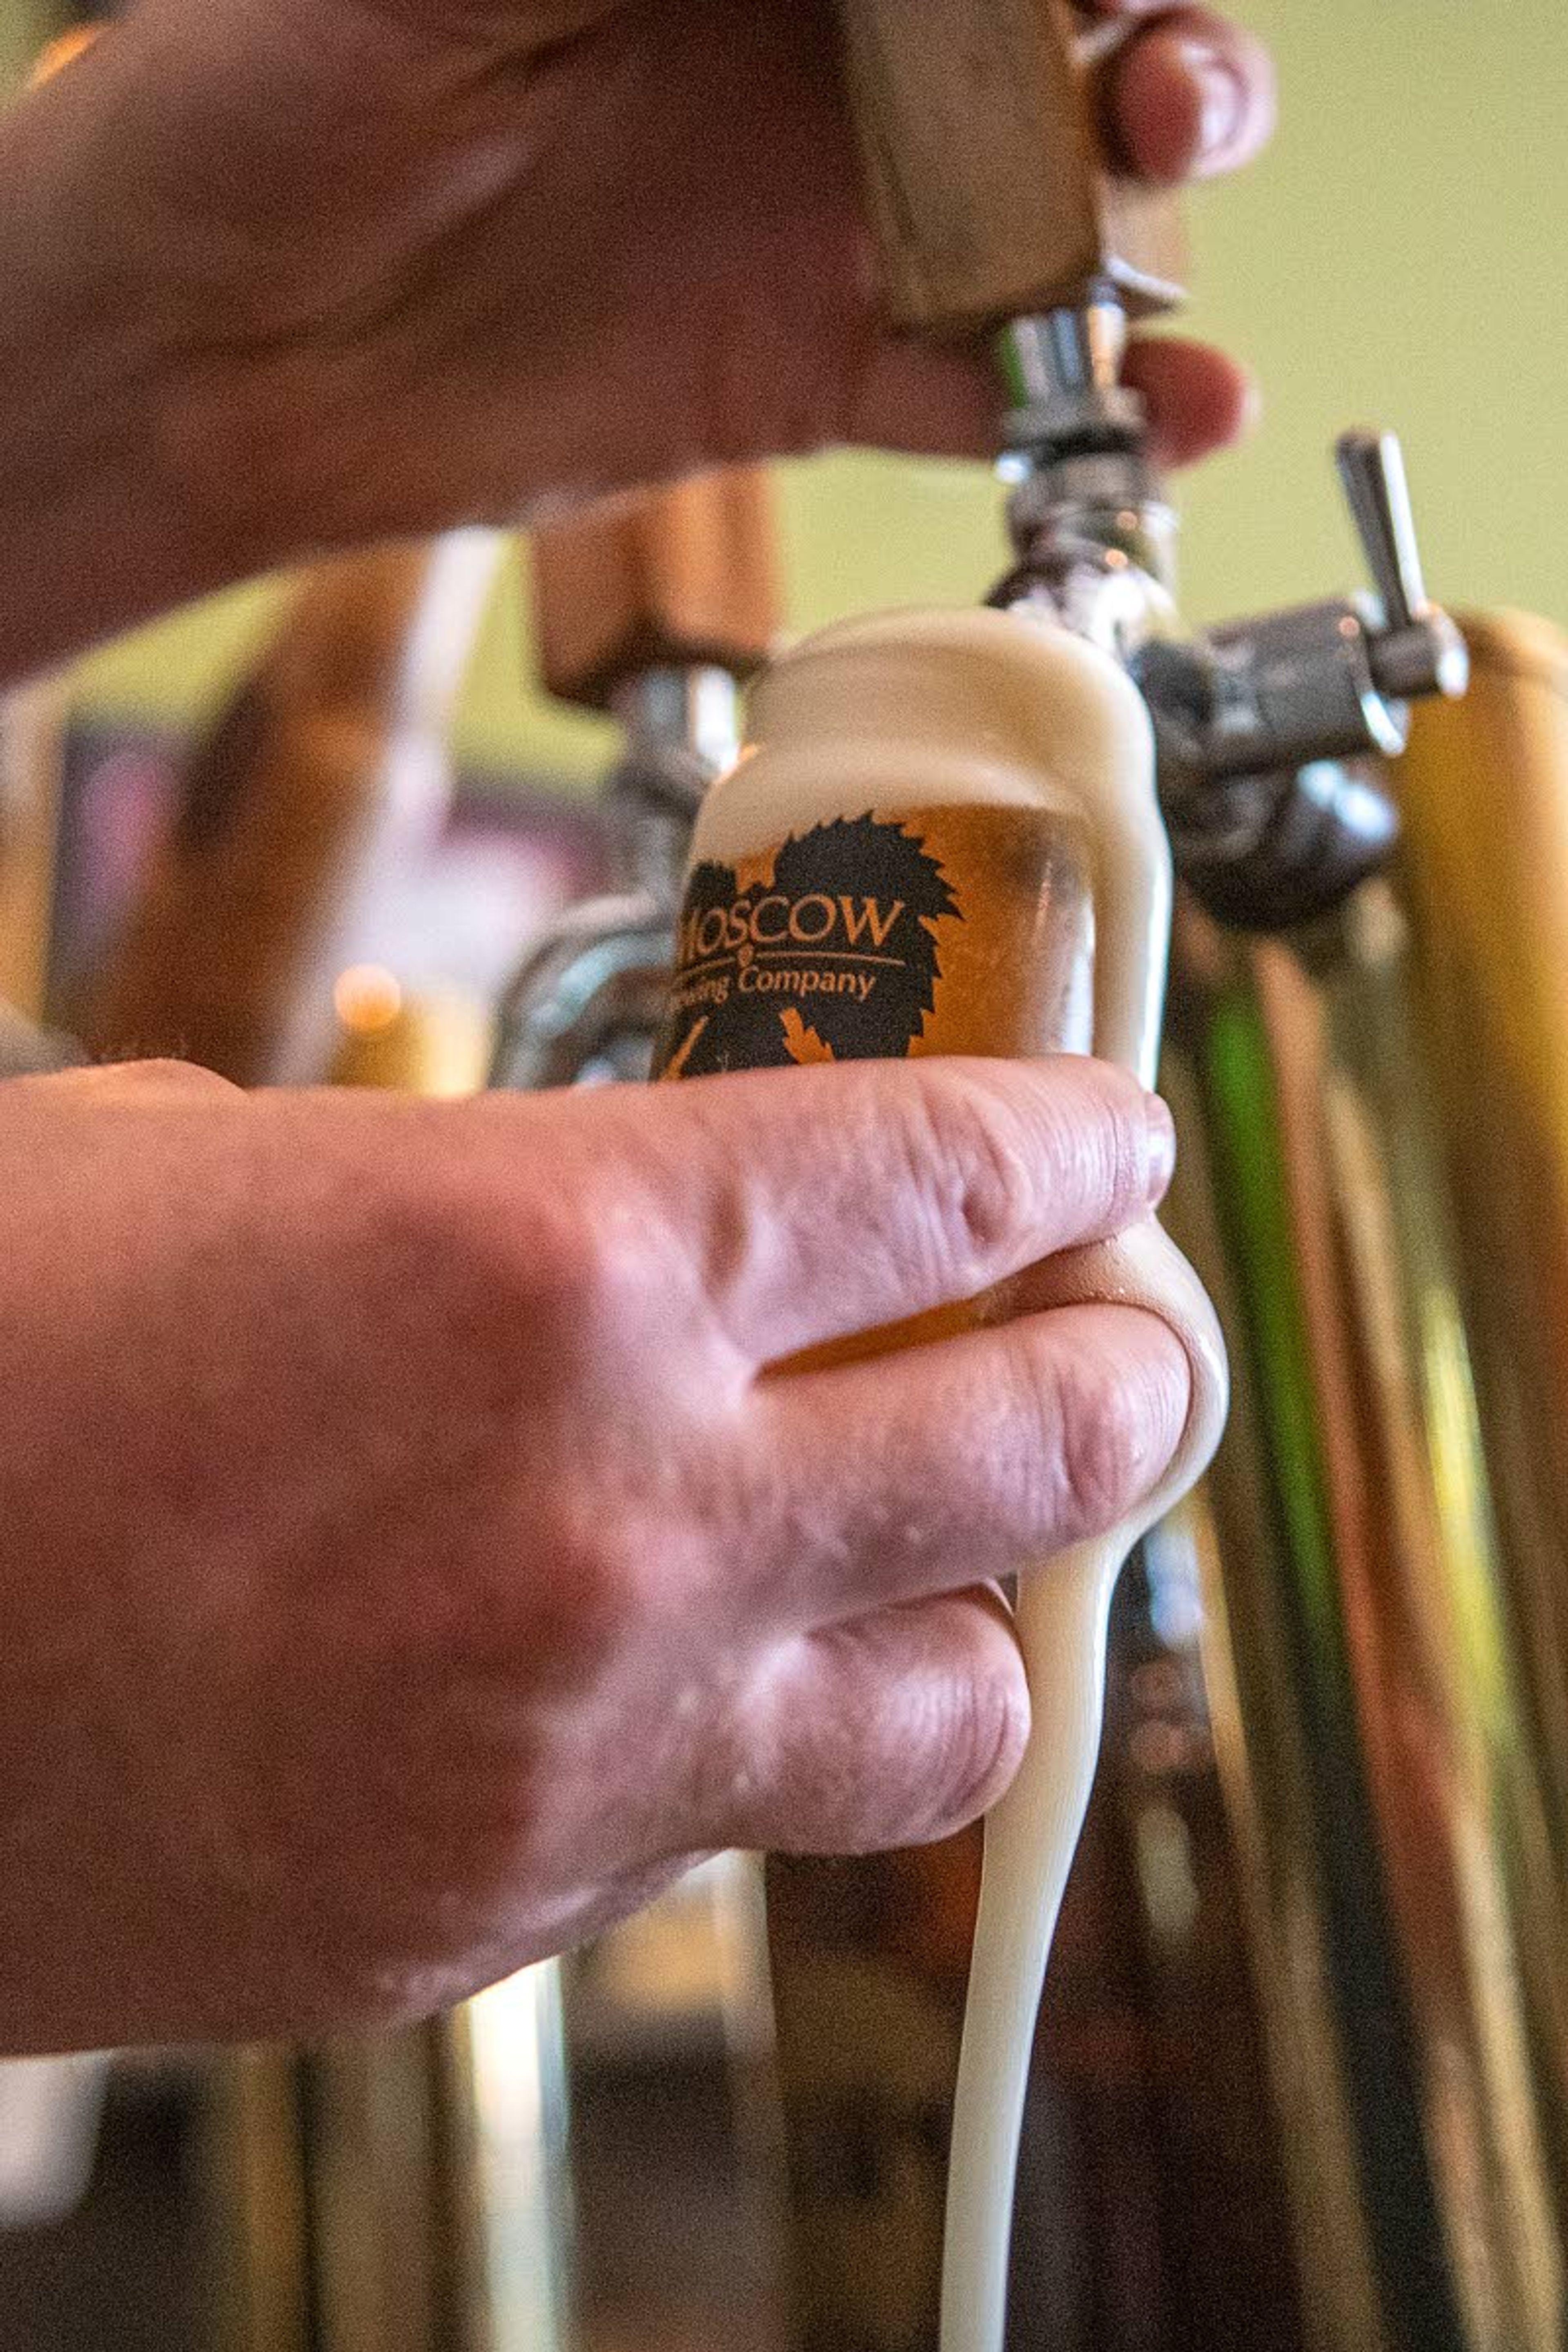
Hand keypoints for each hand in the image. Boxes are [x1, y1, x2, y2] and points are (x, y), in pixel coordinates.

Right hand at [0, 1056, 1187, 2050]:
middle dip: (1130, 1375)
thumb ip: (480, 1209)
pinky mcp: (488, 1911)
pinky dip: (754, 1739)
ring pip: (960, 1710)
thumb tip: (630, 1230)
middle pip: (1049, 1446)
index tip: (1110, 1147)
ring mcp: (573, 1745)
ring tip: (920, 1548)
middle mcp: (617, 1511)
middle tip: (1120, 1344)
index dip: (1081, 1146)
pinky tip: (673, 1663)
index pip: (961, 1174)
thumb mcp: (238, 1177)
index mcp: (557, 1257)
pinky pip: (730, 1828)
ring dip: (979, 1607)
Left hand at [44, 0, 1272, 565]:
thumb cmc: (280, 82)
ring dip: (1150, 189)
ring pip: (1058, 194)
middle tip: (1154, 66)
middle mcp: (826, 54)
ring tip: (1163, 173)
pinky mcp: (817, 371)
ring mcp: (832, 217)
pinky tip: (1178, 405)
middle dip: (1156, 31)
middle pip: (1062, 27)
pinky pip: (990, 389)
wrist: (223, 338)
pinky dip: (1102, 408)